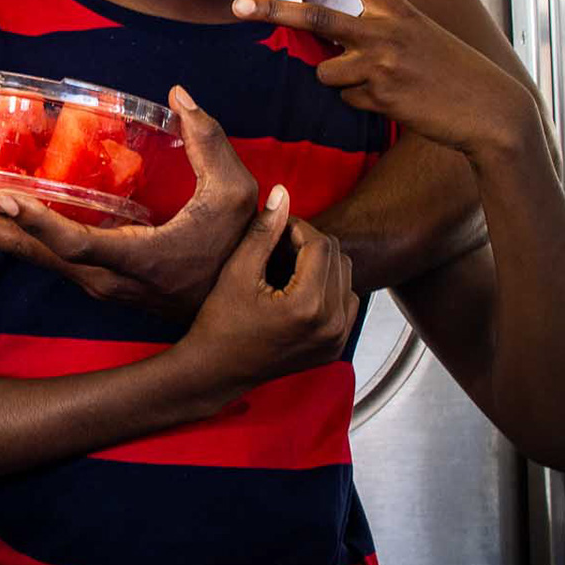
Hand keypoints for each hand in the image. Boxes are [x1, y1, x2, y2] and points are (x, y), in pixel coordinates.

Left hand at [0, 87, 256, 321]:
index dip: (37, 221)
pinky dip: (3, 231)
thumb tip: (179, 96)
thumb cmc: (234, 253)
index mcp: (127, 258)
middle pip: (26, 251)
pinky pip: (36, 250)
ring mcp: (89, 277)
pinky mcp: (87, 272)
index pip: (72, 242)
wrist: (234, 313)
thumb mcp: (235, 195)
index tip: (4, 196)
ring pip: (24, 253)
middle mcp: (97, 275)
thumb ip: (208, 143)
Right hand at [188, 187, 359, 387]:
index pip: (321, 244)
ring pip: (346, 277)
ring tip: (288, 265)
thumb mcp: (238, 272)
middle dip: (311, 243)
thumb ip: (264, 231)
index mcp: (308, 307)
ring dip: (322, 263)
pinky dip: (329, 287)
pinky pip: (347, 301)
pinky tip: (299, 287)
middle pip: (338, 257)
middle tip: (279, 244)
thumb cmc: (220, 321)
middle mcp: (331, 325)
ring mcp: (337, 339)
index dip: (298, 227)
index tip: (275, 227)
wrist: (217, 370)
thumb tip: (283, 193)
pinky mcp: (336, 347)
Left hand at [231, 0, 539, 157]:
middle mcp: (385, 31)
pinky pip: (345, 97)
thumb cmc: (453, 74)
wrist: (490, 110)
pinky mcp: (379, 94)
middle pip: (315, 18)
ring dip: (342, 80)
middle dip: (271, 12)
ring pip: (325, 71)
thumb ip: (376, 34)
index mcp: (398, 11)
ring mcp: (380, 63)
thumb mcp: (418, 40)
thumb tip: (328, 48)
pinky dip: (361, 101)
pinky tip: (395, 100)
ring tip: (384, 83)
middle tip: (236, 6)